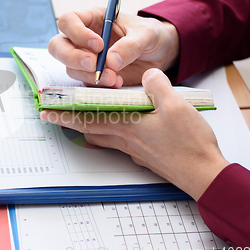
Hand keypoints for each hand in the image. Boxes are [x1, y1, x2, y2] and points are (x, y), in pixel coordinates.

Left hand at [39, 68, 229, 200]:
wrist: (203, 174)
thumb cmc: (189, 143)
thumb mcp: (175, 105)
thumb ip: (157, 86)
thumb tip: (147, 75)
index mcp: (125, 126)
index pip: (86, 119)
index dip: (64, 115)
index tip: (46, 112)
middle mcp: (125, 140)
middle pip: (90, 130)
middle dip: (72, 122)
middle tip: (58, 115)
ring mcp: (134, 151)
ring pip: (104, 138)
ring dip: (92, 128)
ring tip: (87, 118)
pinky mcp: (145, 156)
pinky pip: (120, 144)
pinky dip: (112, 135)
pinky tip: (123, 128)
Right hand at [48, 9, 179, 86]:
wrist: (162, 54)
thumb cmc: (151, 35)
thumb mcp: (147, 34)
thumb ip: (131, 45)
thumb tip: (111, 61)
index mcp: (92, 18)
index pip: (68, 21)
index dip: (77, 32)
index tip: (98, 45)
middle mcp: (82, 38)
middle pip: (58, 46)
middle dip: (72, 57)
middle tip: (93, 65)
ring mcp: (85, 59)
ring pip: (70, 68)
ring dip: (89, 75)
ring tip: (114, 78)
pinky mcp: (92, 76)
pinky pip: (85, 83)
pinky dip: (98, 85)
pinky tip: (117, 82)